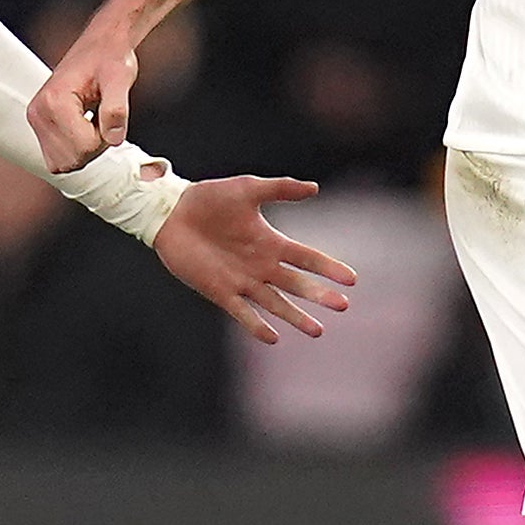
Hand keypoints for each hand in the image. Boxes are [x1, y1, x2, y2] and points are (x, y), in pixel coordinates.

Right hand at [29, 14, 138, 173]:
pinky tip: (83, 127)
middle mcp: (38, 112)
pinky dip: (74, 150)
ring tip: (92, 122)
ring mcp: (36, 120)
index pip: (83, 148)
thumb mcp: (120, 79)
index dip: (104, 139)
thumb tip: (114, 138)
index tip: (109, 114)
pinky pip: (57, 158)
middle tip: (101, 118)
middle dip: (94, 147)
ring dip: (84, 151)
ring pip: (62, 164)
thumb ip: (116, 108)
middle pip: (71, 161)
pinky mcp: (40, 125)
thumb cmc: (111, 58)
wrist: (102, 45)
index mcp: (54, 101)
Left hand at [155, 174, 358, 342]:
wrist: (172, 213)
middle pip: (296, 285)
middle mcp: (261, 265)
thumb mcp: (247, 189)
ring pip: (275, 303)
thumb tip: (315, 188)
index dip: (329, 268)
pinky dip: (256, 325)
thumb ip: (280, 189)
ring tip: (317, 330)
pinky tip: (273, 337)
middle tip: (342, 305)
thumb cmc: (209, 199)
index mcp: (271, 242)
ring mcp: (242, 281)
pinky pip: (242, 312)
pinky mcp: (220, 291)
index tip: (352, 279)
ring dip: (295, 317)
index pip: (307, 258)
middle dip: (319, 295)